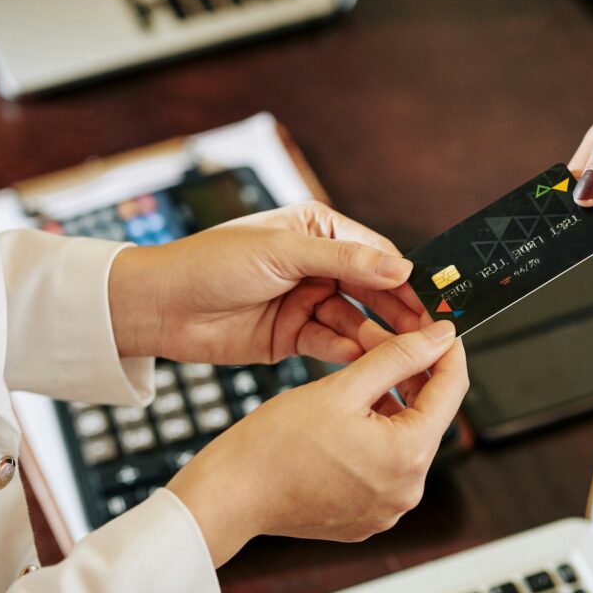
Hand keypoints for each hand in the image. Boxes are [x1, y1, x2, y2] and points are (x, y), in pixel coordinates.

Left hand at [109, 202, 430, 363]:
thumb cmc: (210, 263)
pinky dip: (349, 353)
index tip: (432, 299)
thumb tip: (400, 266)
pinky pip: (332, 344)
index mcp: (318, 230)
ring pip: (356, 321)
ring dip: (377, 338)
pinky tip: (366, 362)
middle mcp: (318, 265)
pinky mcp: (294, 335)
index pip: (376, 253)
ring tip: (401, 356)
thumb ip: (344, 260)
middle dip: (399, 312)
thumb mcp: (282, 252)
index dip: (405, 277)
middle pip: (373, 290)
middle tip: (428, 335)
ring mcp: (306, 301)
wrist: (159, 307)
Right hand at [167, 319, 467, 566]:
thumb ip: (397, 357)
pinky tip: (352, 416)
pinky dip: (377, 438)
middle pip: (429, 416)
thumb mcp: (342, 387)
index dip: (448, 351)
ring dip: (392, 406)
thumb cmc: (273, 446)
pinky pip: (387, 467)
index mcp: (408, 457)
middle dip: (413, 377)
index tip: (440, 329)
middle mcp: (407, 490)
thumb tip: (438, 336)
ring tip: (361, 379)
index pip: (452, 390)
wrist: (230, 495)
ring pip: (406, 440)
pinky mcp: (368, 516)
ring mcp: (388, 509)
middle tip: (390, 343)